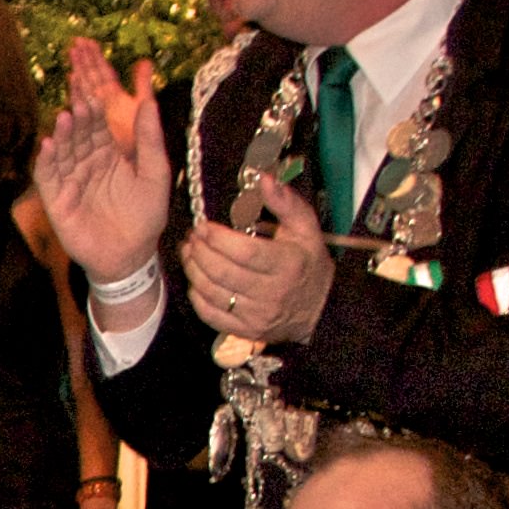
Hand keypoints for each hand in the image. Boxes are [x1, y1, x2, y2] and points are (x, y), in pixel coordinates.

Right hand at [37, 39, 174, 286]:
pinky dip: (46, 161)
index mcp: (110, 155)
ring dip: (61, 135)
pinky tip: (48, 145)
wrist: (131, 256)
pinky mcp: (57, 200)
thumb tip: (150, 102)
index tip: (93, 90)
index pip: (99, 126)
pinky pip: (48, 177)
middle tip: (77, 100)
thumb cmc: (146, 216)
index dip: (95, 109)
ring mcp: (70, 181)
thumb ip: (150, 139)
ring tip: (63, 118)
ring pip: (62, 152)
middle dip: (77, 118)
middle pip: (78, 135)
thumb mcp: (155, 173)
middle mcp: (86, 164)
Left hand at [184, 170, 335, 348]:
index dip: (218, 239)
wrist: (320, 307)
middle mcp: (272, 292)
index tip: (203, 226)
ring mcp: (257, 314)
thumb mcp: (305, 229)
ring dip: (193, 270)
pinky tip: (195, 278)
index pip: (245, 252)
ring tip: (188, 252)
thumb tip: (265, 179)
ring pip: (212, 293)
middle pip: (222, 272)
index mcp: (287, 265)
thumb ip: (285, 203)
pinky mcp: (245, 329)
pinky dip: (197, 295)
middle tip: (192, 237)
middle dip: (200, 252)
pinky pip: (210, 314)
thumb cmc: (308, 263)